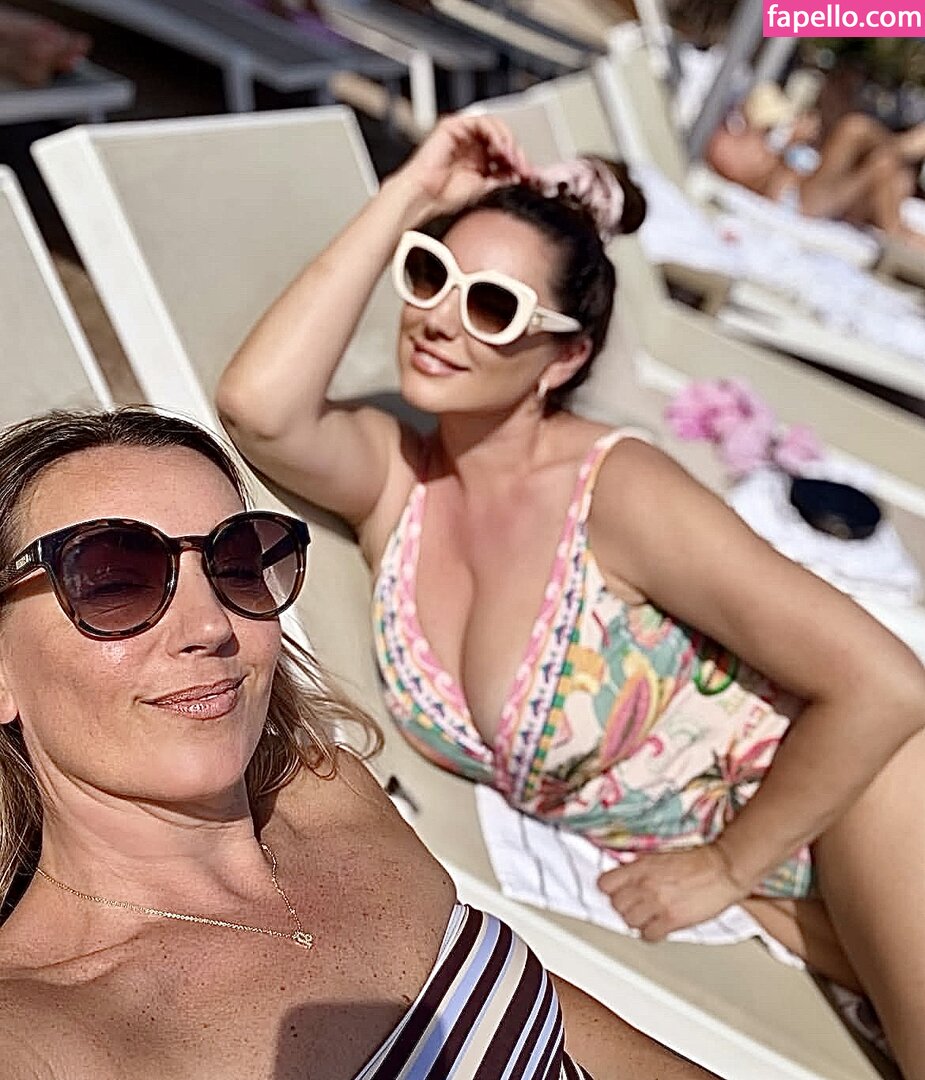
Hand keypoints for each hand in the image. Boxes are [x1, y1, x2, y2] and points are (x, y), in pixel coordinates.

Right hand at [396, 114, 530, 219]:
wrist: (424, 199)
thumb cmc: (445, 198)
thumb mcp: (484, 189)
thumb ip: (503, 180)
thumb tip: (522, 176)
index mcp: (479, 162)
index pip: (506, 155)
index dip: (519, 164)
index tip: (530, 176)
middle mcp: (472, 147)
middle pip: (503, 140)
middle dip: (516, 154)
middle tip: (524, 168)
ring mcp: (463, 136)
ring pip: (494, 128)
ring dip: (508, 141)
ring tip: (512, 157)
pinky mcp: (454, 126)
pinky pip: (481, 121)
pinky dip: (494, 132)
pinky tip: (500, 147)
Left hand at [597, 844, 750, 941]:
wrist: (722, 868)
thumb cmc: (695, 861)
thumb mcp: (659, 857)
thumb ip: (639, 868)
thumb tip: (624, 879)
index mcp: (640, 866)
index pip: (605, 884)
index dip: (610, 890)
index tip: (617, 892)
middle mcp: (645, 884)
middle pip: (616, 905)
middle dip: (624, 906)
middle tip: (635, 905)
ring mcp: (657, 903)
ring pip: (629, 922)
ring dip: (636, 921)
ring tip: (647, 917)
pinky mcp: (672, 920)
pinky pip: (648, 936)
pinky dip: (651, 934)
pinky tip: (658, 927)